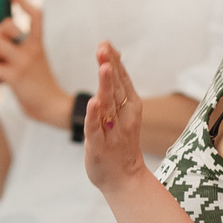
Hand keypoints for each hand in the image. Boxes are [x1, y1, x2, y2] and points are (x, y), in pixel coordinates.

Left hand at [0, 0, 71, 128]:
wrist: (55, 108)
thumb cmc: (42, 88)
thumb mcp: (36, 64)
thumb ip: (23, 53)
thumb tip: (1, 48)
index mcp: (38, 44)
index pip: (35, 15)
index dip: (22, 0)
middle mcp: (32, 49)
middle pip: (4, 26)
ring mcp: (23, 62)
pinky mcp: (15, 77)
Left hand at [82, 43, 146, 192]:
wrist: (125, 180)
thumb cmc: (120, 143)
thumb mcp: (122, 113)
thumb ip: (117, 88)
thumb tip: (112, 59)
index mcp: (129, 108)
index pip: (121, 80)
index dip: (114, 61)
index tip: (106, 43)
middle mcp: (122, 118)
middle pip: (116, 88)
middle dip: (110, 67)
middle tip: (103, 47)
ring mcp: (111, 132)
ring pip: (108, 105)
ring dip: (105, 86)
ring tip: (103, 67)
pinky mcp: (98, 147)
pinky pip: (96, 129)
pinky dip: (95, 116)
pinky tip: (94, 103)